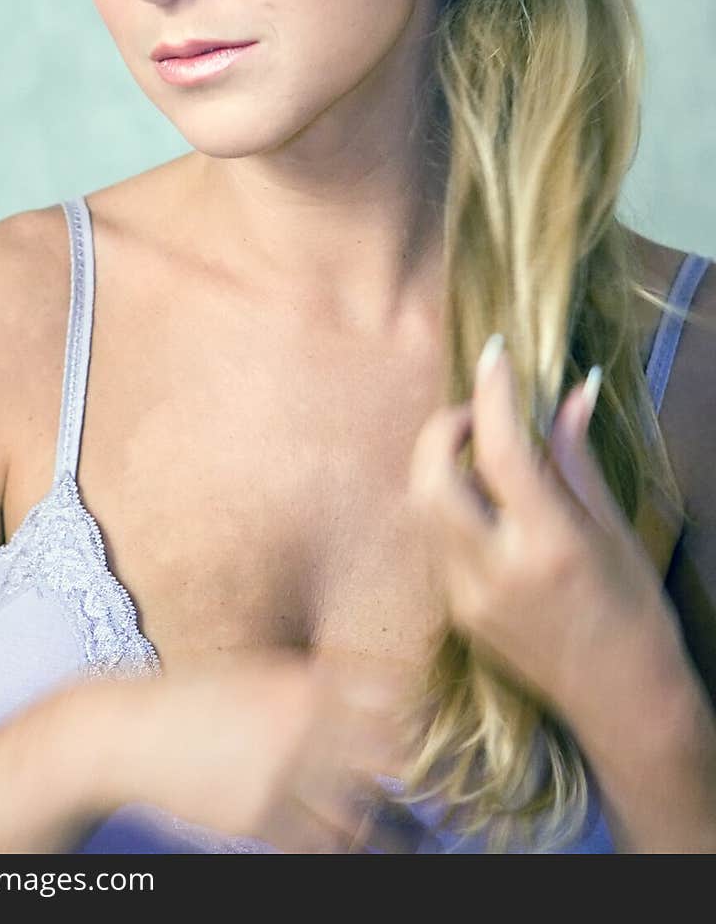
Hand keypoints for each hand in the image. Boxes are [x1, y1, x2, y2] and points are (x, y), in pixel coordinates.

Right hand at [99, 645, 424, 852]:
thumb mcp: (259, 671)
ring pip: (365, 810)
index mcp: (305, 679)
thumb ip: (313, 683)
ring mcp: (282, 772)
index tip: (440, 731)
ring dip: (390, 825)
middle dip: (417, 772)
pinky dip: (341, 846)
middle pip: (392, 752)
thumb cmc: (199, 696)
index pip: (391, 694)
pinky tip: (351, 844)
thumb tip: (374, 695)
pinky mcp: (259, 818)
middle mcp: (302, 722)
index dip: (423, 713)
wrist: (129, 733)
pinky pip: (321, 842)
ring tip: (415, 839)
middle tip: (441, 789)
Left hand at [407, 335, 683, 730]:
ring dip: (440, 464)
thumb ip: (576, 459)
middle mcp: (497, 571)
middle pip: (433, 477)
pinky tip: (482, 500)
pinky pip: (434, 539)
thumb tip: (573, 390)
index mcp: (548, 545)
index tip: (496, 352)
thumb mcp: (614, 530)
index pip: (502, 450)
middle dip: (443, 428)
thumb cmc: (634, 612)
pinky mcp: (456, 614)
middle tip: (476, 413)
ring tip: (481, 452)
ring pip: (423, 507)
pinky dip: (448, 504)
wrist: (623, 704)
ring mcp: (468, 597)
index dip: (493, 391)